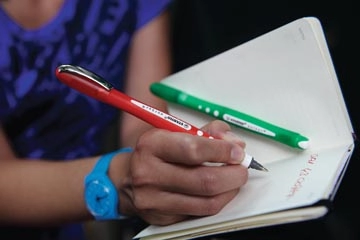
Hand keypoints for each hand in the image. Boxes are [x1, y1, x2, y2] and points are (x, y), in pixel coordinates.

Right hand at [118, 120, 248, 224]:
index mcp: (151, 145)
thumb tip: (234, 143)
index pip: (193, 150)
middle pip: (204, 181)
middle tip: (242, 168)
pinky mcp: (161, 218)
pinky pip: (199, 214)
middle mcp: (148, 173)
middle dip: (233, 175)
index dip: (222, 151)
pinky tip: (219, 192)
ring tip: (234, 180)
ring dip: (230, 191)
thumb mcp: (175, 132)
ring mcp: (154, 200)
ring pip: (206, 202)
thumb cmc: (157, 153)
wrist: (128, 179)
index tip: (237, 152)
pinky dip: (216, 202)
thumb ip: (208, 132)